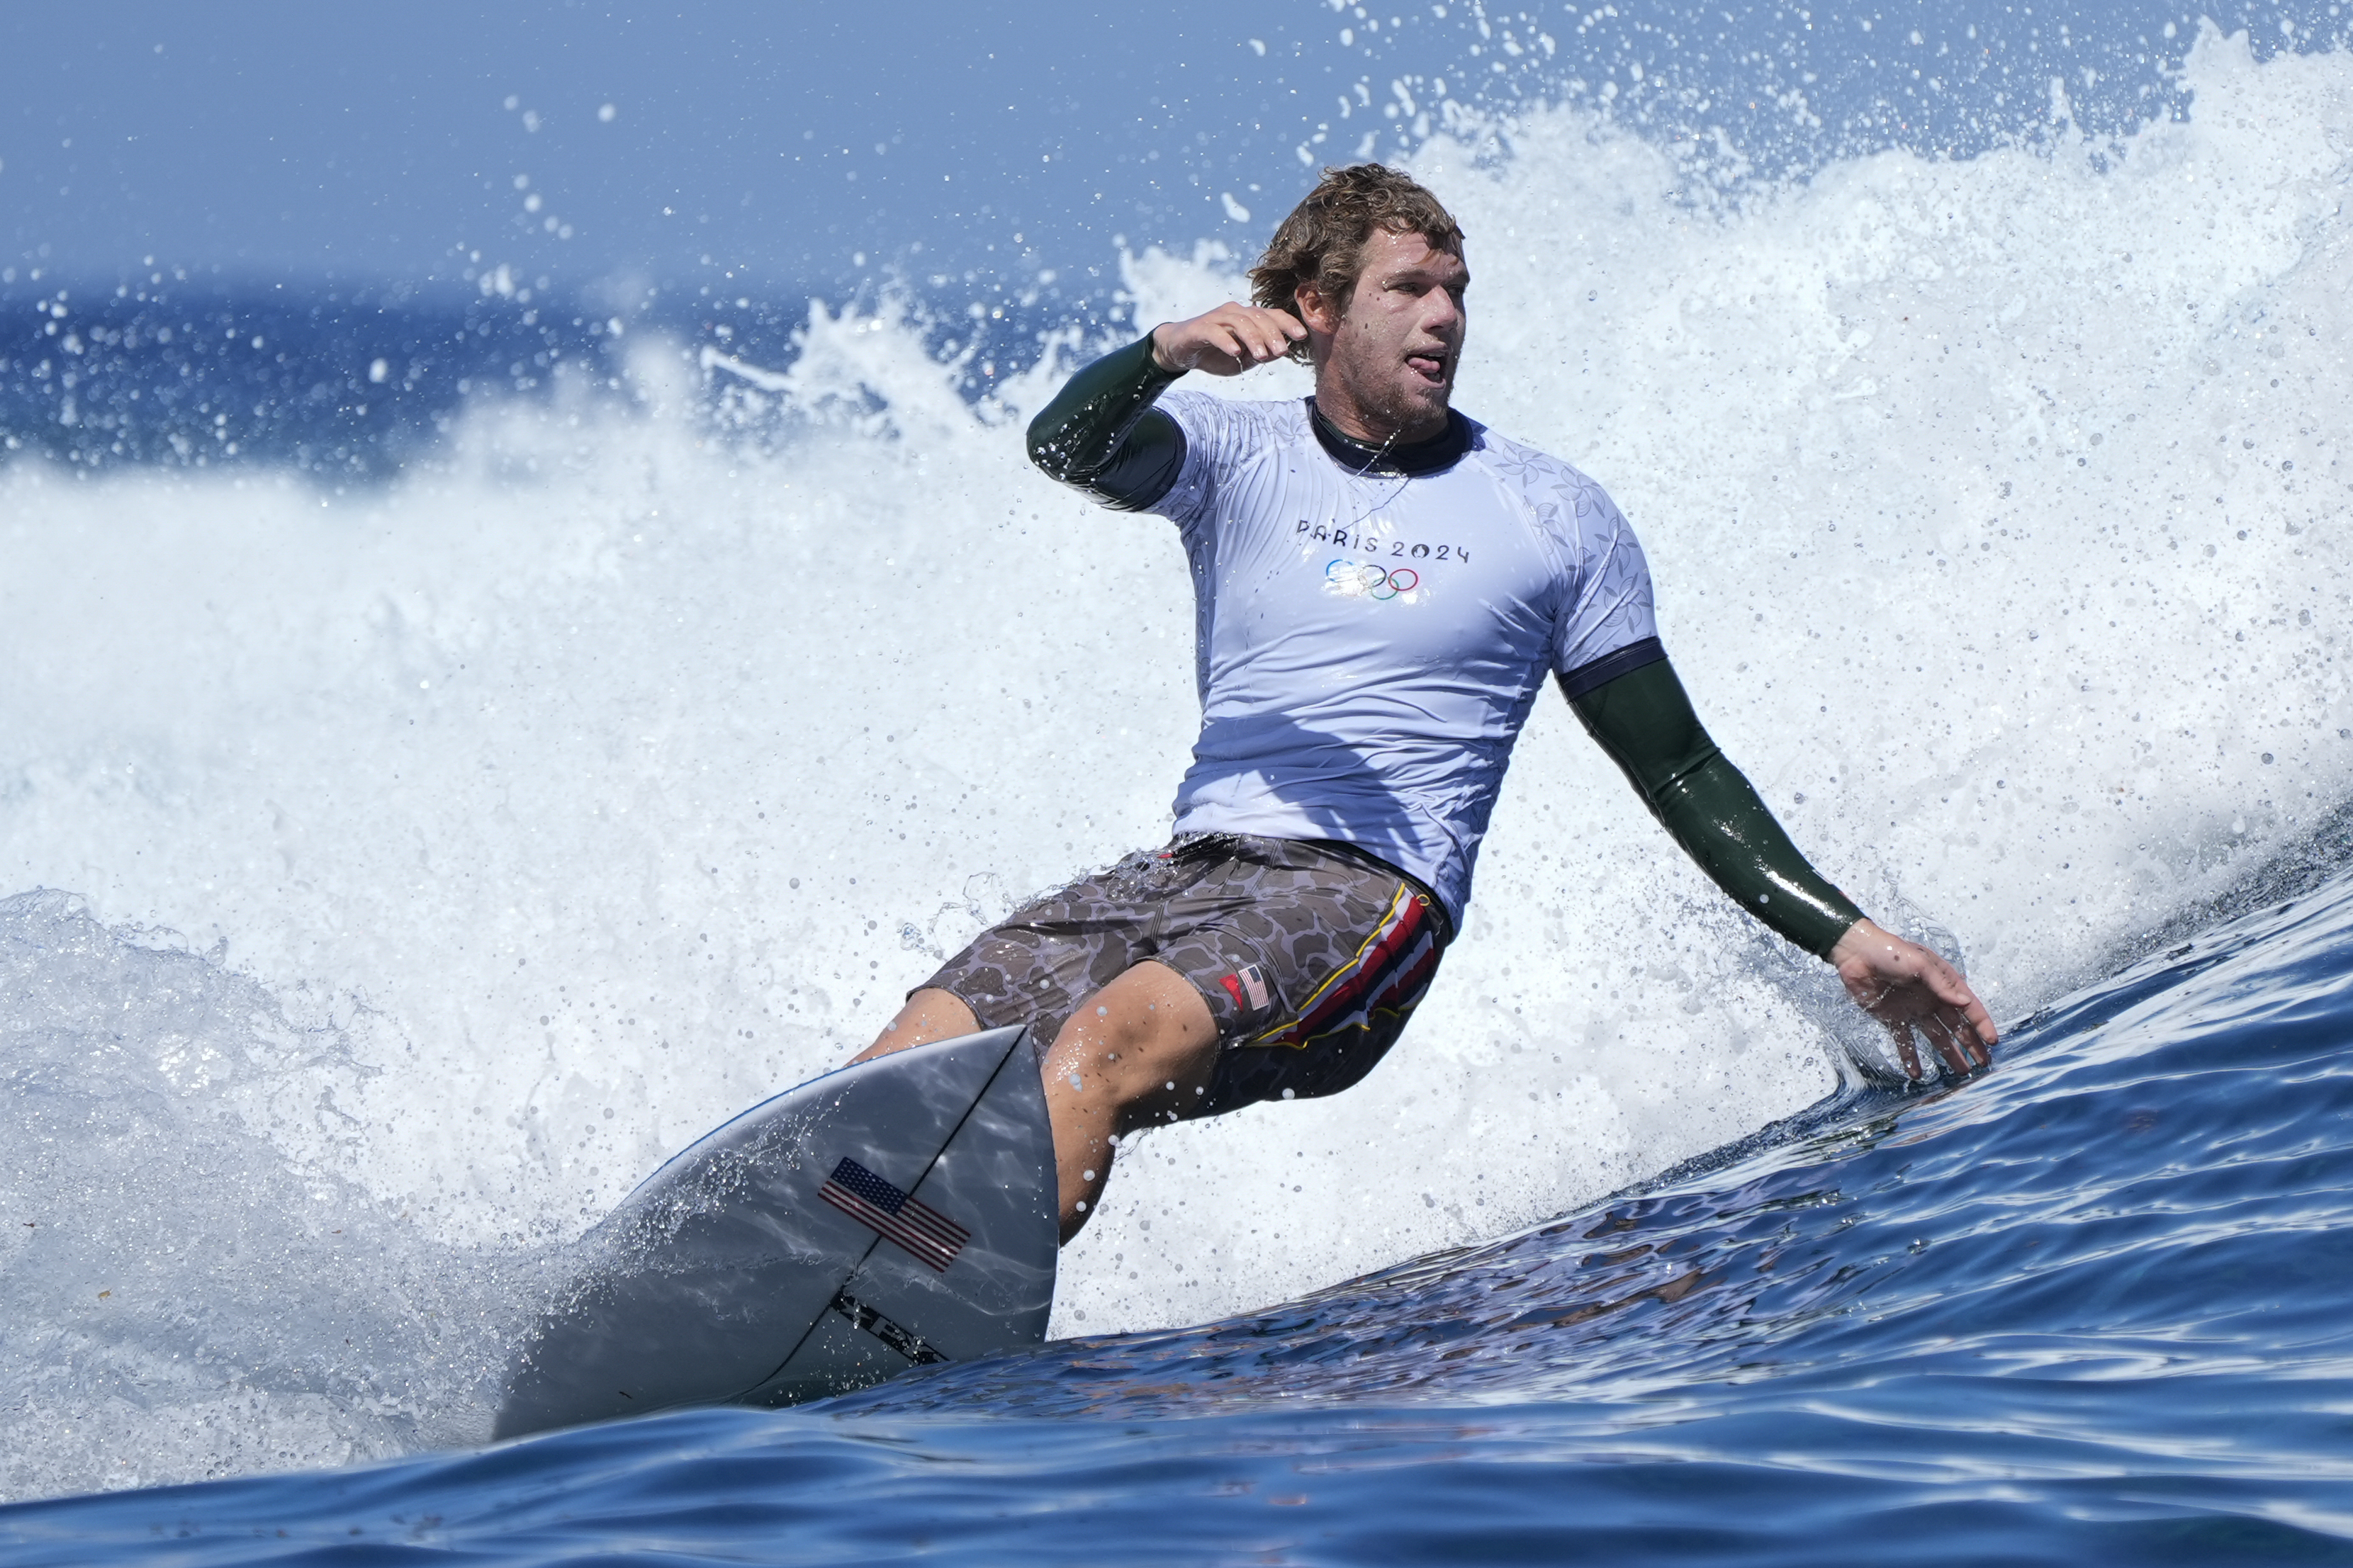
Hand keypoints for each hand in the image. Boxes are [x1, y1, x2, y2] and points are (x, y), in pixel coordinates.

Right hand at [1151, 304, 1306, 375]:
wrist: (1181, 350)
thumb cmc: (1215, 353)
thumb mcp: (1243, 359)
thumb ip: (1261, 354)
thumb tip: (1282, 352)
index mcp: (1249, 318)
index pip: (1272, 315)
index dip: (1288, 323)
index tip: (1302, 336)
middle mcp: (1235, 313)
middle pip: (1259, 317)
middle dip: (1273, 334)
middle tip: (1282, 351)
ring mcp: (1217, 318)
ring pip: (1240, 323)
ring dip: (1253, 339)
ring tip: (1261, 356)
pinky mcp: (1200, 327)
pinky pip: (1215, 331)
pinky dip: (1226, 341)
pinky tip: (1235, 352)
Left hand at [1827, 918, 1997, 1080]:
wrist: (1855, 954)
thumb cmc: (1890, 952)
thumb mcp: (1919, 963)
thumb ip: (1941, 985)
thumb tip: (1964, 1003)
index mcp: (1942, 983)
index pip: (1968, 1006)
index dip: (1981, 1024)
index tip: (1993, 1042)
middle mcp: (1931, 999)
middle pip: (1956, 1026)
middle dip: (1971, 1044)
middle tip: (1984, 1064)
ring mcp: (1913, 1010)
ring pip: (1936, 1037)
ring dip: (1948, 1054)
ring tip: (1961, 1073)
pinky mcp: (1893, 1019)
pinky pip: (1905, 1041)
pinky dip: (1911, 1057)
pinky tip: (1916, 1073)